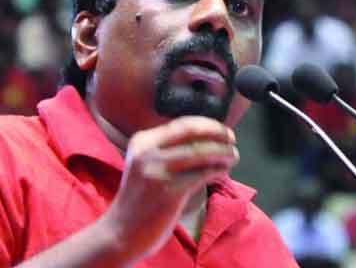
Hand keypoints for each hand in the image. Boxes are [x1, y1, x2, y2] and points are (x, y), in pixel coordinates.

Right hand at [103, 116, 238, 262]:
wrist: (122, 231)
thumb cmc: (140, 198)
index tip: (221, 130)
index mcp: (142, 141)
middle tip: (232, 139)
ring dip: (222, 152)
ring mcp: (157, 172)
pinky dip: (217, 170)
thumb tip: (206, 138)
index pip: (181, 124)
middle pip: (191, 132)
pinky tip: (223, 171)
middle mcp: (147, 152)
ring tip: (233, 156)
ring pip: (199, 152)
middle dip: (217, 133)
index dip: (206, 124)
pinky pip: (201, 174)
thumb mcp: (145, 164)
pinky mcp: (168, 192)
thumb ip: (168, 149)